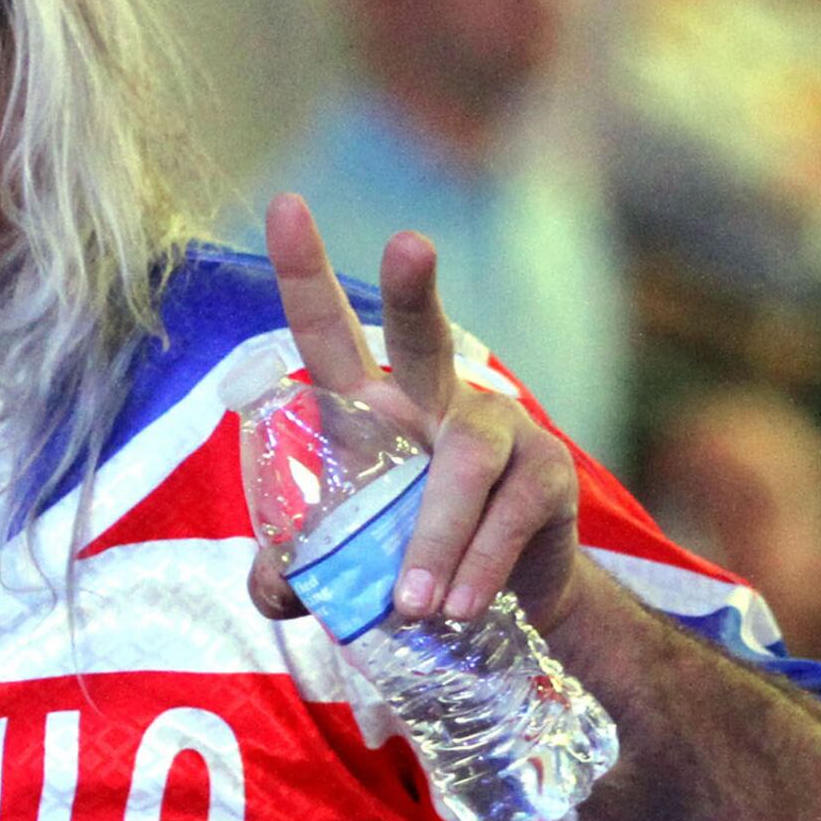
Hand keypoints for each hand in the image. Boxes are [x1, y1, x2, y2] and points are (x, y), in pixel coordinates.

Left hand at [252, 194, 583, 631]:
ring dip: (432, 540)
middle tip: (408, 244)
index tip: (283, 205)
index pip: (329, 331)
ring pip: (460, 468)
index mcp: (371, 407)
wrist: (497, 616)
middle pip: (424, 336)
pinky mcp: (548, 477)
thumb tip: (273, 585)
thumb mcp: (335, 572)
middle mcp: (435, 399)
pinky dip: (475, 566)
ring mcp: (498, 431)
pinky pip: (506, 517)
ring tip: (412, 606)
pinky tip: (456, 608)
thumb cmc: (401, 569)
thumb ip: (290, 574)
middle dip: (415, 290)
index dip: (306, 271)